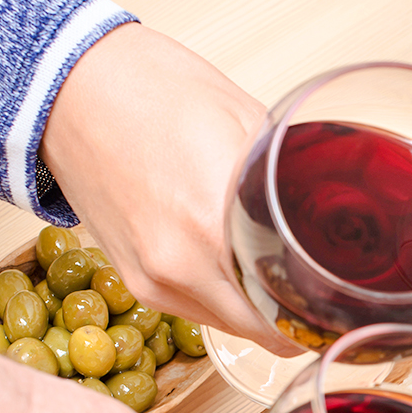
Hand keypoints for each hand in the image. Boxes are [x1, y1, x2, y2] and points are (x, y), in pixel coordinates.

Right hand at [39, 23, 295, 352]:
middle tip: (325, 302)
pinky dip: (222, 303)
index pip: (287, 306)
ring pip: (227, 324)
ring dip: (258, 314)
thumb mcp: (247, 121)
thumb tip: (326, 204)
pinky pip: (193, 310)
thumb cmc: (153, 88)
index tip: (343, 306)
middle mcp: (180, 265)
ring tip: (286, 288)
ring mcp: (151, 278)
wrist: (68, 85)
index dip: (322, 313)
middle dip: (297, 319)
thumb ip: (285, 175)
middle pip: (262, 327)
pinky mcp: (132, 278)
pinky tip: (241, 279)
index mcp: (214, 225)